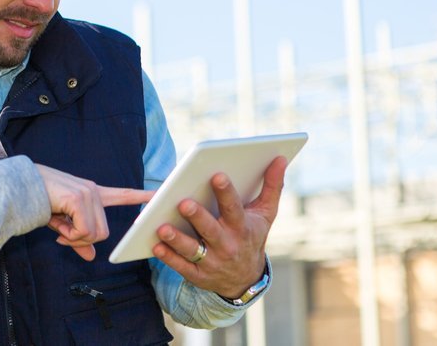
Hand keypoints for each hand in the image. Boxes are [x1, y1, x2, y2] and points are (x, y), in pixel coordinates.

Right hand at [35, 164, 154, 260]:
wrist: (19, 188)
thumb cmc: (39, 203)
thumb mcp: (61, 224)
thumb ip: (78, 239)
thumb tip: (91, 256)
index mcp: (92, 193)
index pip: (123, 194)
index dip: (142, 197)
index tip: (161, 194)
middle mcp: (93, 191)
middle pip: (103, 232)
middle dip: (82, 239)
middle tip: (62, 233)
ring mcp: (88, 194)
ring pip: (94, 234)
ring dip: (74, 237)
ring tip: (58, 224)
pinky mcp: (80, 199)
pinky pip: (83, 231)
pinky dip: (68, 234)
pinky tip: (57, 221)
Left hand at [151, 155, 286, 297]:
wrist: (245, 278)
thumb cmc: (252, 236)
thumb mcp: (265, 214)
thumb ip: (272, 186)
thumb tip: (280, 158)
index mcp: (242, 227)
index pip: (234, 208)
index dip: (226, 193)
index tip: (217, 175)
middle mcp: (227, 245)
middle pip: (210, 230)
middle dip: (197, 216)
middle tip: (183, 202)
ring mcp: (212, 262)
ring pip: (192, 250)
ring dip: (177, 239)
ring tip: (161, 227)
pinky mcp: (198, 275)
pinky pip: (181, 267)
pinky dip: (168, 257)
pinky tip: (156, 246)